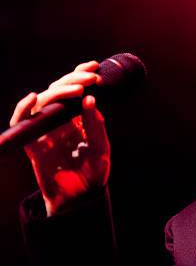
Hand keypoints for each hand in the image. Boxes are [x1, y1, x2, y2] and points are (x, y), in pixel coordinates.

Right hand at [10, 61, 110, 215]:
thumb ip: (96, 125)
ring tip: (78, 89)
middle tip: (92, 78)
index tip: (94, 66)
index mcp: (76, 117)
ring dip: (59, 91)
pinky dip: (24, 108)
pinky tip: (33, 97)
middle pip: (59, 90)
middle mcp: (60, 120)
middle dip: (74, 79)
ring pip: (44, 101)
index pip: (75, 89)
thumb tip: (90, 99)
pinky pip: (23, 122)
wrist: (81, 199)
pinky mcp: (32, 143)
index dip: (80, 74)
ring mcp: (45, 129)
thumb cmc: (93, 174)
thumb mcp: (101, 147)